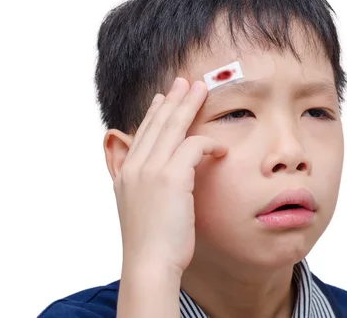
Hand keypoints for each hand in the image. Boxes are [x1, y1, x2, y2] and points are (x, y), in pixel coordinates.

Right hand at [114, 77, 226, 278]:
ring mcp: (150, 170)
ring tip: (201, 89)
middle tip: (185, 82)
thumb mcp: (142, 210)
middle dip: (173, 99)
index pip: (142, 133)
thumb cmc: (151, 244)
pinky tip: (221, 147)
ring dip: (189, 105)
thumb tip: (163, 178)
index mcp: (126, 173)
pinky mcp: (170, 177)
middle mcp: (134, 166)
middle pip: (157, 123)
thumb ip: (148, 188)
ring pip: (173, 127)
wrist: (149, 264)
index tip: (163, 98)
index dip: (154, 113)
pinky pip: (193, 146)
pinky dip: (209, 143)